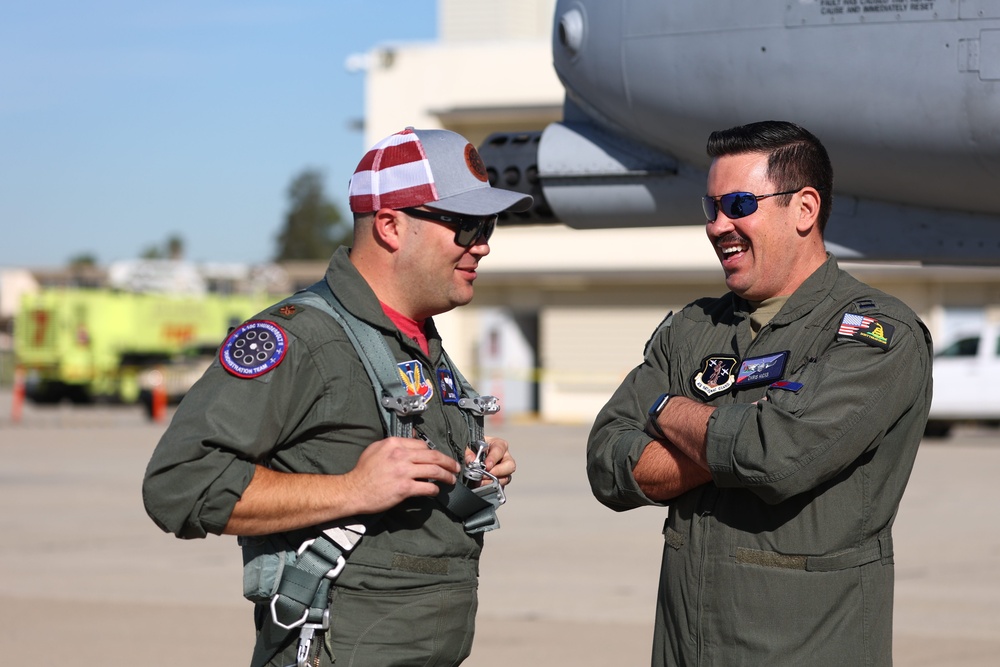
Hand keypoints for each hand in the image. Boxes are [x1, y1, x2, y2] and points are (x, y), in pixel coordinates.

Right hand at [342, 437, 460, 513]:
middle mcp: (401, 455)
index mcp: (394, 444)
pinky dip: (434, 489)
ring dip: (447, 476)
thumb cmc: (363, 472)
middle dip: (448, 462)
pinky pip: (427, 487)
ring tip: (451, 479)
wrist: (353, 490)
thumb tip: (410, 442)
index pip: (422, 445)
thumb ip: (394, 444)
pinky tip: (435, 491)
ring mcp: (403, 472)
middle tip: (455, 467)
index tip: (439, 458)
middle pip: (433, 456)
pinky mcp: (404, 488)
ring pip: (434, 471)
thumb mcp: (376, 449)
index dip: (434, 452)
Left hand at [465, 436, 515, 486]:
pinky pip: (500, 487)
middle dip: (498, 472)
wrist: (473, 455)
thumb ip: (468, 451)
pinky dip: (490, 487)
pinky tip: (481, 485)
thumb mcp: (470, 445)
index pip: (500, 450)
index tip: (486, 465)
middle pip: (510, 466)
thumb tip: (470, 460)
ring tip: (480, 481)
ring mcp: (504, 471)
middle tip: (485, 474)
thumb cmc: (474, 448)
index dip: (493, 458)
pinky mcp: (500, 481)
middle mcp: (504, 458)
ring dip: (493, 481)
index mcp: (499, 445)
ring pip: (506, 478)